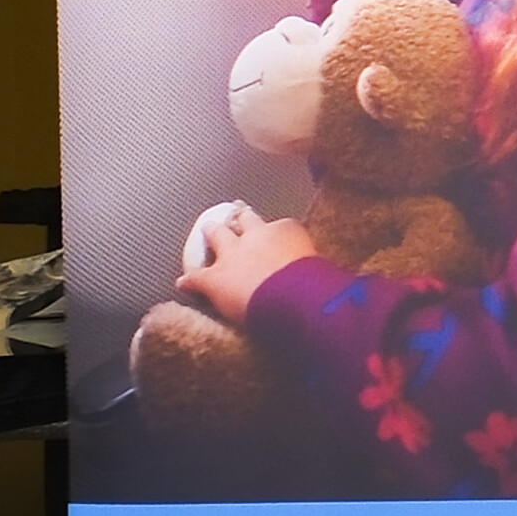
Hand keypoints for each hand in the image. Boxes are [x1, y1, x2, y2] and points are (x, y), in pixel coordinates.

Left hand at [180, 214, 314, 318]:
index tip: (282, 238)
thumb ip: (319, 266)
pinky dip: (189, 280)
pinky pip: (196, 276)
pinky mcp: (214, 278)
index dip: (281, 233)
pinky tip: (183, 282)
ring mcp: (232, 255)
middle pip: (245, 219)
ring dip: (212, 235)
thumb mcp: (324, 268)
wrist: (290, 300)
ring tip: (209, 231)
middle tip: (239, 216)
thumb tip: (334, 276)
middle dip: (241, 218)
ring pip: (217, 236)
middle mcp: (256, 236)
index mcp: (287, 231)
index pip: (284, 226)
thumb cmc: (315, 284)